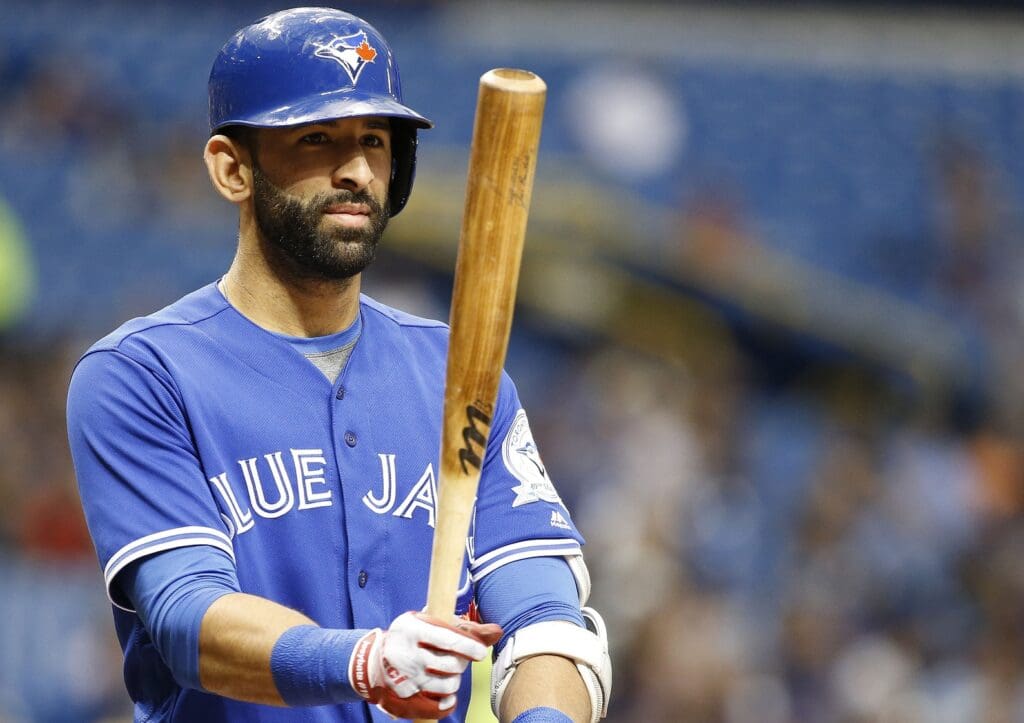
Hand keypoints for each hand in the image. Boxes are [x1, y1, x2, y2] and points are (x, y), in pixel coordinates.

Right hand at [349, 611, 502, 718]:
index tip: (479, 652)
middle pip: (451, 664)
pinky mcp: (403, 700)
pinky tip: (447, 695)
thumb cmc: (411, 637)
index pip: (448, 639)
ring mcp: (403, 679)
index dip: (469, 646)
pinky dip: (447, 702)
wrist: (373, 660)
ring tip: (445, 672)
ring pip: (448, 685)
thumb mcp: (431, 624)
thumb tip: (496, 631)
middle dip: (461, 662)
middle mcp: (406, 654)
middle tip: (454, 659)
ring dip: (454, 680)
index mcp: (411, 629)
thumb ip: (465, 628)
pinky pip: (437, 707)